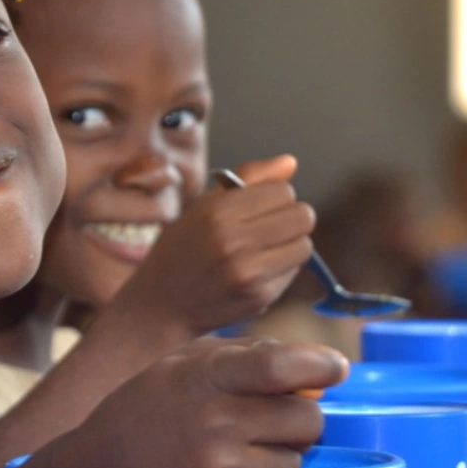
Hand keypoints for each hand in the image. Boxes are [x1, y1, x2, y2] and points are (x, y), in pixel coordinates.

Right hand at [68, 337, 347, 467]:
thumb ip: (244, 356)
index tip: (335, 368)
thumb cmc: (143, 410)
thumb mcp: (181, 364)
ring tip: (238, 453)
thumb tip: (309, 366)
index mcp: (207, 378)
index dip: (319, 365)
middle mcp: (218, 422)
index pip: (281, 367)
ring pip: (294, 463)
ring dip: (277, 458)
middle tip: (273, 422)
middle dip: (299, 420)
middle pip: (307, 421)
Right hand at [112, 155, 312, 340]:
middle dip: (291, 217)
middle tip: (270, 226)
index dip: (276, 196)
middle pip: (302, 216)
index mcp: (218, 212)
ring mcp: (248, 272)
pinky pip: (293, 271)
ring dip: (290, 244)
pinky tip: (257, 270)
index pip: (283, 191)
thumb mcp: (203, 206)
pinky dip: (281, 268)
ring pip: (304, 245)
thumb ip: (247, 178)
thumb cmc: (182, 249)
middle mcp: (234, 241)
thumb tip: (291, 162)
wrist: (162, 304)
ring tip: (264, 248)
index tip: (261, 206)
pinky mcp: (259, 297)